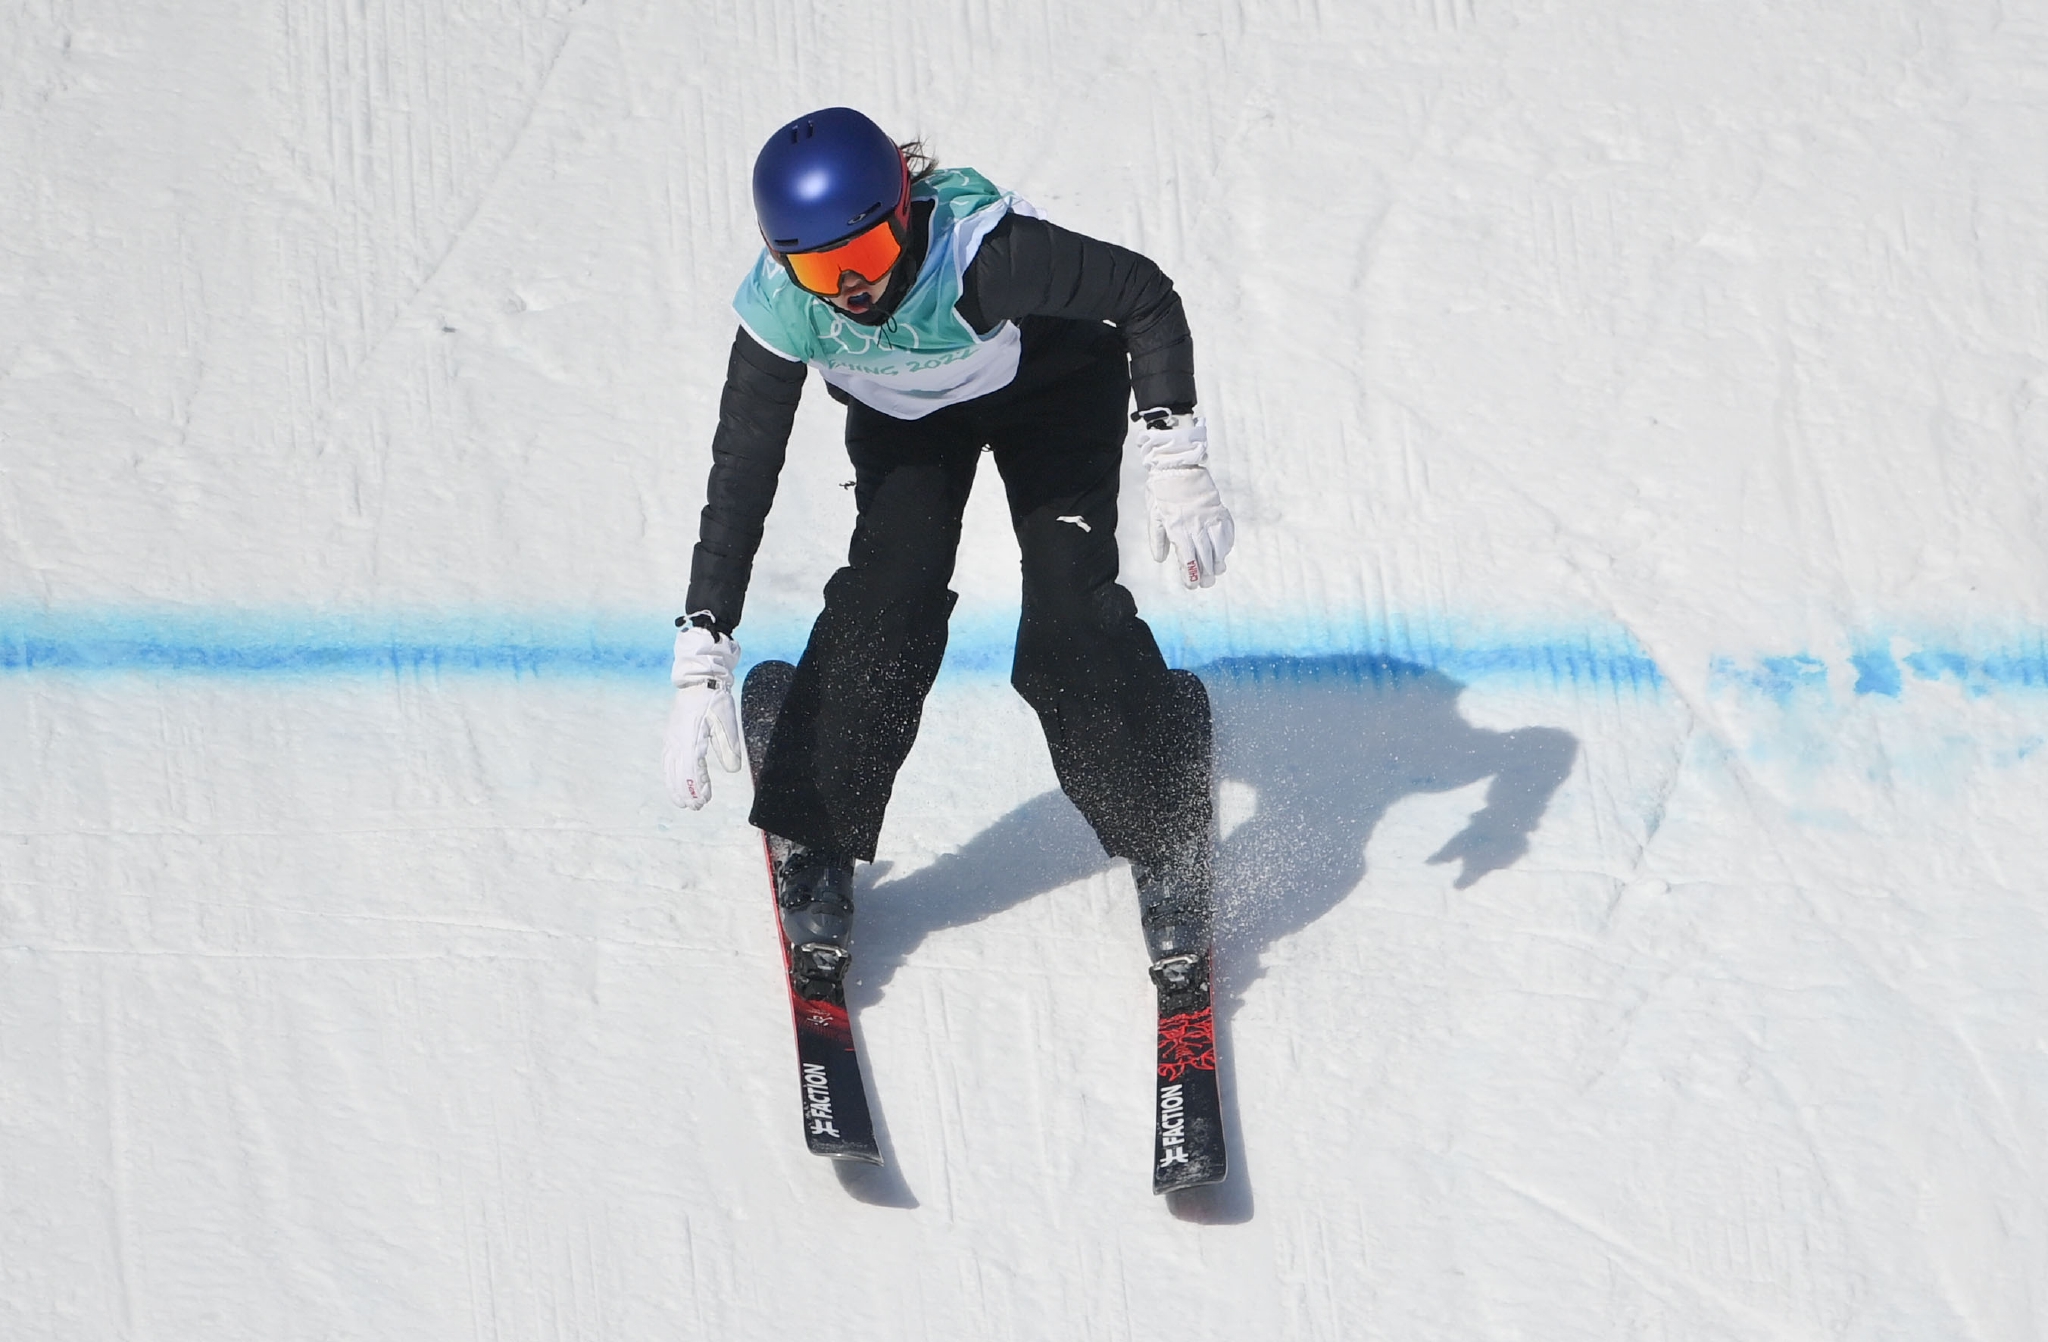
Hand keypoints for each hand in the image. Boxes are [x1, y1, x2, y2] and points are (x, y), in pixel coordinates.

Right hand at [663, 622, 741, 809]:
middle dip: (685, 793)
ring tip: (682, 802)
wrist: (699, 680)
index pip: (692, 772)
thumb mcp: (727, 722)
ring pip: (669, 769)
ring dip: (675, 787)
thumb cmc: (715, 700)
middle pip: (677, 774)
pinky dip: (669, 774)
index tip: (704, 801)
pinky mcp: (671, 735)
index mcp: (692, 740)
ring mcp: (672, 739)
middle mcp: (677, 742)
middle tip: (696, 807)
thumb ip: (729, 748)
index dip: (697, 789)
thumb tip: (732, 770)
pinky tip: (674, 781)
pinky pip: (666, 760)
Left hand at [1136, 413, 1233, 588]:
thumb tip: (1161, 559)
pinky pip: (1227, 530)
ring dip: (1219, 561)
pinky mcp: (1218, 509)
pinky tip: (1225, 551)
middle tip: (1207, 584)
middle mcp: (1195, 525)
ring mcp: (1209, 517)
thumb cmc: (1161, 490)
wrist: (1177, 464)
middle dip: (1206, 573)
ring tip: (1218, 571)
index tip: (1192, 585)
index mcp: (1177, 528)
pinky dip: (1227, 543)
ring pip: (1218, 545)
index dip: (1191, 575)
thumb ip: (1157, 538)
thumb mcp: (1154, 514)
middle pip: (1205, 556)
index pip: (1187, 558)